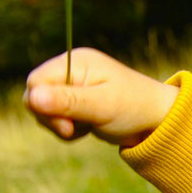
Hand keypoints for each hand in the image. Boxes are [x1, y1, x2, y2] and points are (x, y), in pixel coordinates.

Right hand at [23, 48, 178, 147]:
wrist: (158, 121)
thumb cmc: (135, 109)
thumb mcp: (102, 106)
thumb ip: (67, 101)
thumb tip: (32, 97)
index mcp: (76, 62)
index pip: (36, 81)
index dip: (42, 105)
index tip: (66, 126)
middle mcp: (71, 70)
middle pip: (35, 95)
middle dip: (51, 118)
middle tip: (73, 130)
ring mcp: (73, 86)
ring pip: (44, 109)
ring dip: (60, 125)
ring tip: (85, 128)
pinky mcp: (76, 102)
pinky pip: (56, 118)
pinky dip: (67, 129)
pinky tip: (87, 129)